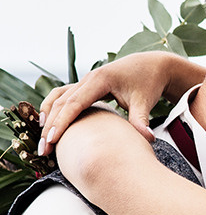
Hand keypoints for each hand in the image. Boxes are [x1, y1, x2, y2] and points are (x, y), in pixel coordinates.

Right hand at [38, 52, 204, 154]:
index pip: (74, 103)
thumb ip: (142, 120)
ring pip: (59, 97)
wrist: (152, 65)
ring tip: (43, 138)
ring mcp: (86, 80)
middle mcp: (89, 78)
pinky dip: (55, 108)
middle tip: (44, 149)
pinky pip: (64, 95)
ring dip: (49, 116)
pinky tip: (49, 123)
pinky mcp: (87, 85)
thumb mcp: (145, 101)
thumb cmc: (148, 83)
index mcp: (101, 80)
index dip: (62, 122)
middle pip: (62, 102)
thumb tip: (149, 139)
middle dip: (50, 125)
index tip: (52, 140)